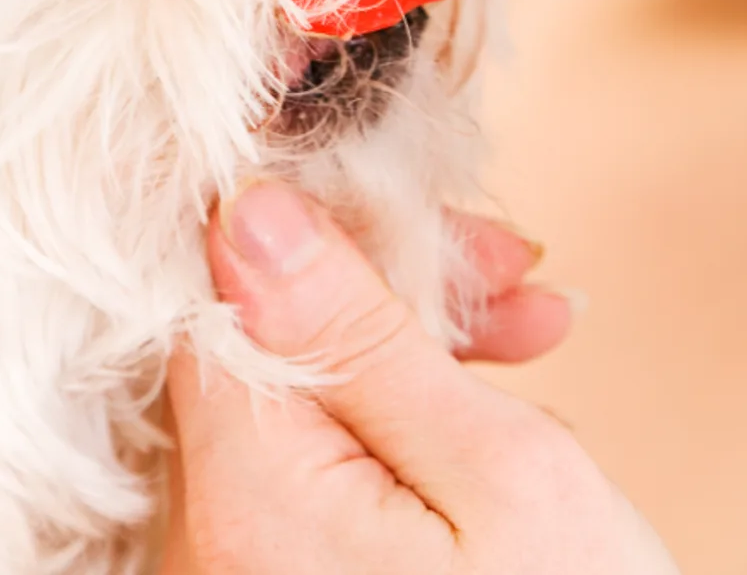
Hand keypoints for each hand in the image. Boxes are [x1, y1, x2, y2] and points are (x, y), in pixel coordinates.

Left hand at [160, 181, 677, 574]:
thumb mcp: (504, 477)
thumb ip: (365, 339)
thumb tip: (247, 209)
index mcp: (251, 500)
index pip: (223, 292)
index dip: (333, 231)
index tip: (455, 226)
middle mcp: (213, 541)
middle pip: (259, 338)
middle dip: (391, 286)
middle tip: (522, 282)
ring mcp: (242, 568)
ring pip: (296, 393)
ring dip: (409, 344)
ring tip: (533, 334)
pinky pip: (314, 462)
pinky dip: (396, 421)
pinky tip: (489, 406)